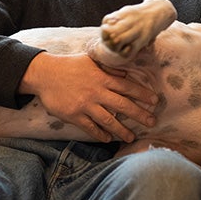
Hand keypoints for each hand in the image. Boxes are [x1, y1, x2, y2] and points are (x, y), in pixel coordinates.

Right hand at [20, 52, 157, 142]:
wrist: (45, 74)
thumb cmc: (70, 66)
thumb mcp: (91, 61)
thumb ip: (109, 67)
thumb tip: (126, 72)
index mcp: (102, 77)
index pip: (127, 86)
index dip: (142, 94)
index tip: (155, 101)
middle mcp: (96, 92)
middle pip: (122, 105)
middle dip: (139, 114)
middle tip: (152, 122)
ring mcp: (85, 105)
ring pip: (108, 120)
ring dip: (121, 130)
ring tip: (131, 137)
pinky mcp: (74, 115)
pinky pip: (90, 127)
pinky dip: (100, 134)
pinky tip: (108, 138)